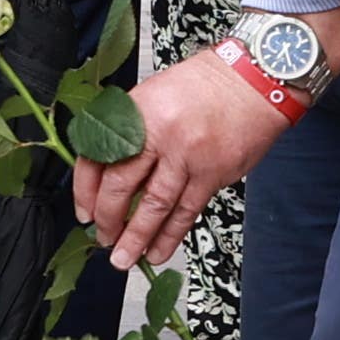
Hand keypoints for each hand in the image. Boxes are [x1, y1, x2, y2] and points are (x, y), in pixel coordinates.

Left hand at [72, 47, 293, 271]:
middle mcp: (158, 134)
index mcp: (136, 112)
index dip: (86, 190)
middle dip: (108, 219)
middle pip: (121, 185)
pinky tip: (158, 250)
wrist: (254, 81)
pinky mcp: (212, 173)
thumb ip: (131, 128)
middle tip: (104, 239)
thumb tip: (107, 169)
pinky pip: (186, 211)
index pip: (97, 156)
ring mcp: (186, 156)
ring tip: (124, 258)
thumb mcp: (154, 94)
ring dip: (136, 237)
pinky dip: (171, 235)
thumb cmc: (204, 85)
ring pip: (154, 206)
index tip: (84, 211)